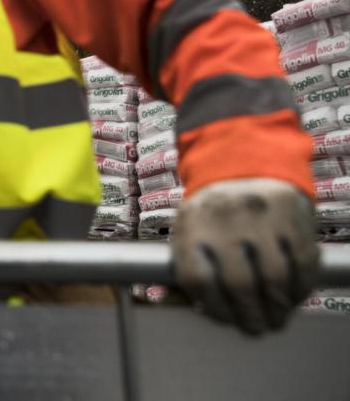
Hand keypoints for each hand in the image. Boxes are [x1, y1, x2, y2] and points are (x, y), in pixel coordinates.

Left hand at [172, 178, 317, 333]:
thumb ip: (189, 261)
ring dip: (278, 308)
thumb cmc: (214, 208)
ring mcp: (260, 218)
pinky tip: (294, 297)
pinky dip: (300, 287)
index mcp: (193, 225)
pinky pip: (302, 263)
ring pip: (274, 278)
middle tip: (256, 328)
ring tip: (276, 318)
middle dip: (250, 316)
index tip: (225, 320)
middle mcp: (225, 220)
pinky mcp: (290, 216)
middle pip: (239, 284)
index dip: (212, 308)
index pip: (197, 279)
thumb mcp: (190, 224)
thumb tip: (201, 308)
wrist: (245, 162)